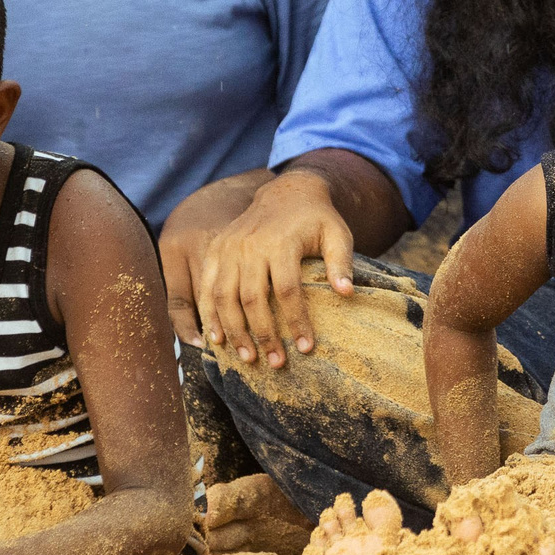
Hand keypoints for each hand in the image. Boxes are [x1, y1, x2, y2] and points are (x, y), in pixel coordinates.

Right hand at [164, 170, 354, 368]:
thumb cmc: (316, 219)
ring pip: (224, 296)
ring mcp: (228, 247)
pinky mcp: (215, 250)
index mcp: (281, 242)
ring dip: (234, 331)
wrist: (286, 192)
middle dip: (264, 334)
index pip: (287, 289)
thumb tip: (347, 293)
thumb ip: (342, 262)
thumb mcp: (337, 233)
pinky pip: (206, 286)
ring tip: (247, 358)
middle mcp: (249, 245)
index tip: (306, 348)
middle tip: (275, 363)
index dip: (296, 320)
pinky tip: (216, 339)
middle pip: (252, 297)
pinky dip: (209, 314)